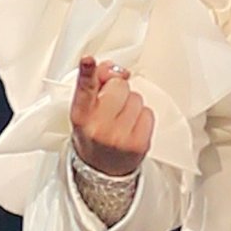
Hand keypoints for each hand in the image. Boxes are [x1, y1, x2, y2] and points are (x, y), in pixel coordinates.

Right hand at [70, 56, 152, 175]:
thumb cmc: (93, 136)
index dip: (87, 73)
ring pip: (136, 97)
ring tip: (121, 119)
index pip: (84, 89)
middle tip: (111, 105)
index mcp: (81, 116)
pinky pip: (149, 113)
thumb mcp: (85, 112)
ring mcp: (120, 137)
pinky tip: (131, 127)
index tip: (88, 60)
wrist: (102, 171)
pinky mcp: (139, 144)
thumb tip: (114, 69)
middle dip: (117, 89)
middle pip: (118, 85)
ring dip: (131, 104)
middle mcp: (99, 127)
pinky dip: (142, 117)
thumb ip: (95, 85)